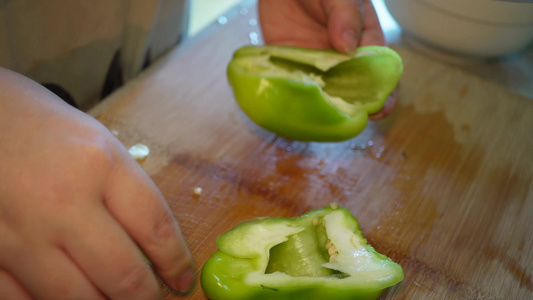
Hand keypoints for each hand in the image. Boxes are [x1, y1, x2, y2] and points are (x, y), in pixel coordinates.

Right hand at [0, 67, 192, 298]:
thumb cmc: (41, 125)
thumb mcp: (98, 142)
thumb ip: (126, 192)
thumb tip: (152, 244)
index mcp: (99, 165)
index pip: (156, 228)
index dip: (176, 262)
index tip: (182, 278)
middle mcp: (62, 202)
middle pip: (122, 273)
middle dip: (146, 296)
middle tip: (153, 299)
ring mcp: (19, 232)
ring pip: (75, 298)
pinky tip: (70, 298)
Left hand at [258, 0, 395, 118]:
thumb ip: (346, 15)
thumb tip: (347, 47)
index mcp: (364, 40)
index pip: (379, 71)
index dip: (383, 93)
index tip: (380, 109)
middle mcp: (342, 58)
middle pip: (353, 90)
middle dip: (354, 109)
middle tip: (349, 124)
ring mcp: (316, 64)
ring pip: (324, 94)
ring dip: (323, 110)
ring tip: (321, 124)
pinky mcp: (291, 66)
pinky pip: (294, 86)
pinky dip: (294, 100)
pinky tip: (293, 115)